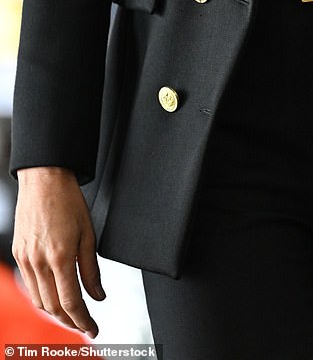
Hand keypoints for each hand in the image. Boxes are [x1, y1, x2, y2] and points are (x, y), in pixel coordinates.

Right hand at [12, 166, 104, 337]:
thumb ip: (92, 269)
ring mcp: (25, 258)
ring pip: (39, 300)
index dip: (83, 320)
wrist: (44, 179)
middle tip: (85, 325)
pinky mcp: (18, 254)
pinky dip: (42, 296)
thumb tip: (98, 295)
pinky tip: (54, 295)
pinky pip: (29, 285)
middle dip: (70, 322)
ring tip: (71, 315)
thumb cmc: (68, 201)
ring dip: (55, 313)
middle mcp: (39, 261)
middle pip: (53, 307)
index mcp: (60, 256)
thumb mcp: (88, 234)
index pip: (71, 302)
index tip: (93, 328)